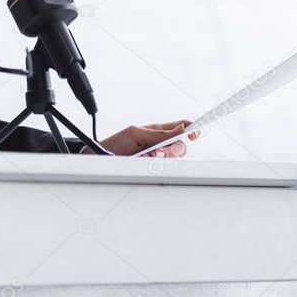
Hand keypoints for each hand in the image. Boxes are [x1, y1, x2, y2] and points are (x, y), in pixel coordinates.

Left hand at [78, 119, 199, 157]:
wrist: (100, 160)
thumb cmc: (115, 144)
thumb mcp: (136, 134)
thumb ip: (159, 134)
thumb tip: (181, 128)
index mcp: (156, 131)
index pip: (179, 127)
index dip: (191, 128)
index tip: (197, 132)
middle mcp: (159, 144)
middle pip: (181, 146)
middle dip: (173, 149)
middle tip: (160, 151)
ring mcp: (156, 158)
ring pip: (173, 158)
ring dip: (162, 158)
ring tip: (146, 156)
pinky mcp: (152, 169)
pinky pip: (163, 169)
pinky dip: (155, 166)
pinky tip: (144, 163)